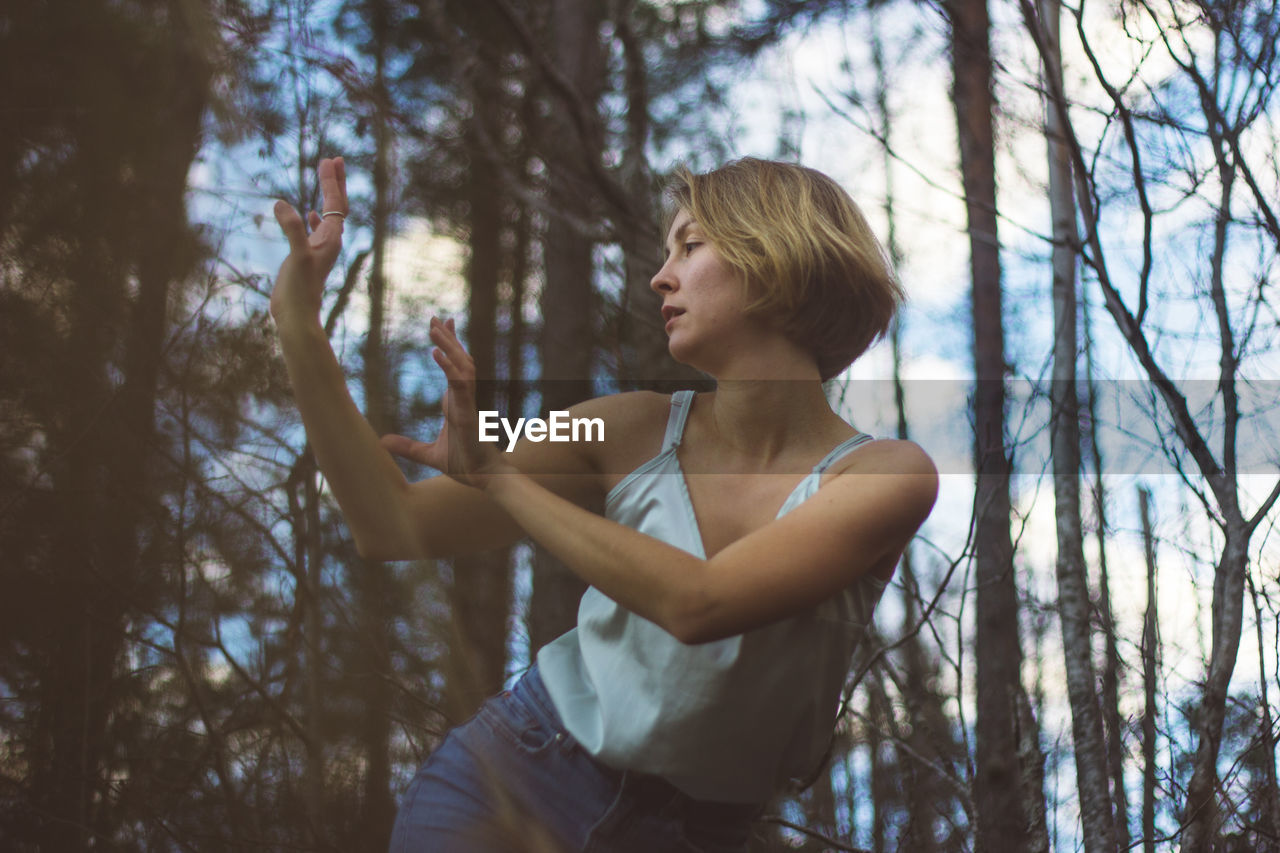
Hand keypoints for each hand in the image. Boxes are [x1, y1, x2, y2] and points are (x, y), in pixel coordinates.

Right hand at [271, 157, 348, 327]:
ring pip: (328, 216)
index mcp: (331, 239)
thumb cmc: (299, 289)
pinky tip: (310, 214)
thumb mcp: (296, 255)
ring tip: (325, 177)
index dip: (332, 181)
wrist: (297, 315)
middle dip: (336, 183)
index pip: (335, 203)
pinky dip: (314, 218)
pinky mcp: (308, 257)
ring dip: (327, 196)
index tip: (328, 160)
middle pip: (338, 206)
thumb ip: (292, 229)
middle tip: (335, 160)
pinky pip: (316, 231)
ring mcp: (319, 249)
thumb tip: (281, 204)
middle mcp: (329, 242)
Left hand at [380, 317, 511, 488]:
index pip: (453, 367)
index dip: (449, 346)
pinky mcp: (468, 411)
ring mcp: (467, 402)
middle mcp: (462, 398)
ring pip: (461, 365)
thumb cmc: (465, 465)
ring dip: (448, 345)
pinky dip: (448, 366)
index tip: (443, 326)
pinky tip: (435, 352)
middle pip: (459, 360)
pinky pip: (459, 383)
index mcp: (455, 403)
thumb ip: (407, 447)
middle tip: (436, 317)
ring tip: (435, 326)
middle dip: (449, 338)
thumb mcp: (429, 455)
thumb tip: (381, 442)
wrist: (483, 478)